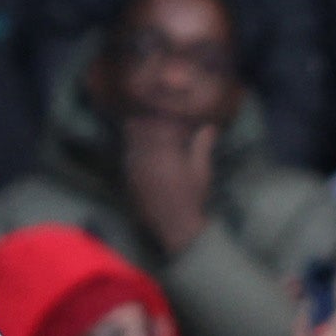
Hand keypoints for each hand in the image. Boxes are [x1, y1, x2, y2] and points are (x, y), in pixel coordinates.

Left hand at [118, 111, 217, 252]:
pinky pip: (127, 161)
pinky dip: (133, 153)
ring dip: (136, 137)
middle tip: (151, 116)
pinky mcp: (129, 183)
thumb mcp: (201, 170)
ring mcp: (133, 172)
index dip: (155, 115)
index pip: (153, 127)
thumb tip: (209, 126)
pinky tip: (141, 152)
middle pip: (136, 132)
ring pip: (130, 145)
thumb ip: (202, 146)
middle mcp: (144, 161)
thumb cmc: (192, 198)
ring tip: (145, 131)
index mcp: (163, 155)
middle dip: (143, 123)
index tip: (161, 109)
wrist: (175, 226)